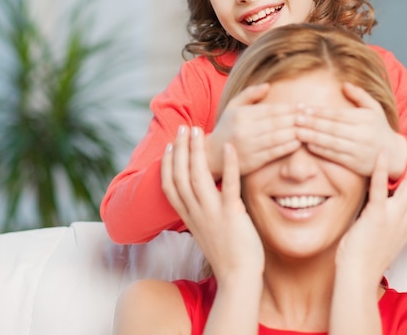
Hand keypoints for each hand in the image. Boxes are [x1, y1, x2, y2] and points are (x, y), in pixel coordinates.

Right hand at [161, 126, 263, 280]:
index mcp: (188, 217)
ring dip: (196, 152)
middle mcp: (195, 213)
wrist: (238, 277)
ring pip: (197, 177)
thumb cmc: (227, 253)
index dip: (168, 164)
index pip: (170, 186)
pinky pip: (228, 185)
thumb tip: (201, 197)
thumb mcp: (206, 230)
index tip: (170, 146)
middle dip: (180, 150)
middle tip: (184, 128)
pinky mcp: (231, 214)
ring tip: (199, 131)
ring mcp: (212, 213)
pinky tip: (230, 146)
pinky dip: (229, 164)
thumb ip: (200, 212)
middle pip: (180, 176)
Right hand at [206, 83, 300, 177]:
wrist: (211, 155)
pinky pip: (273, 153)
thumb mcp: (233, 107)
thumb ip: (250, 94)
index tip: (303, 106)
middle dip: (296, 118)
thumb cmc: (226, 128)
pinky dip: (287, 147)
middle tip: (311, 116)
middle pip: (276, 123)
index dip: (289, 108)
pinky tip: (298, 143)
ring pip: (277, 137)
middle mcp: (244, 130)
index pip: (271, 110)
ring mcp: (248, 146)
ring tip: (308, 128)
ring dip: (294, 132)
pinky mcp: (252, 161)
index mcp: (241, 115)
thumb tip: (268, 85)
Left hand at [294, 82, 406, 178]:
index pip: (338, 114)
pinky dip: (321, 151)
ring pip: (331, 143)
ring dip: (312, 137)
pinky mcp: (356, 164)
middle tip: (296, 118)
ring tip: (297, 132)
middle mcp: (363, 134)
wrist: (394, 155)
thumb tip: (344, 84)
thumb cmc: (379, 128)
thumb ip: (360, 95)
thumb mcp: (374, 108)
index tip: (303, 108)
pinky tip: (308, 145)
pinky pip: (335, 157)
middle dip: (312, 123)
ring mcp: (359, 150)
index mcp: (366, 119)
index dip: (319, 112)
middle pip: (332, 128)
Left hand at [334, 138, 406, 289]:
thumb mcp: (388, 235)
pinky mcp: (375, 217)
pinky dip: (382, 171)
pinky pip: (380, 190)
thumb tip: (392, 205)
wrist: (357, 276)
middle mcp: (405, 220)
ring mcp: (392, 218)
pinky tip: (383, 153)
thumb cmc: (366, 257)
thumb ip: (394, 219)